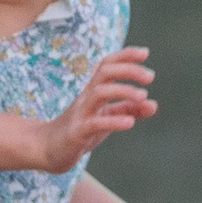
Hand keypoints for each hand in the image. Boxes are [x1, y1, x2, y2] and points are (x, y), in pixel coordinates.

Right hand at [32, 45, 156, 174]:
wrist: (48, 149)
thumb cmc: (80, 128)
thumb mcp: (107, 117)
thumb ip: (128, 109)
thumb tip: (153, 104)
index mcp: (93, 90)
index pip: (107, 64)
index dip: (125, 55)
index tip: (146, 52)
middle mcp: (86, 97)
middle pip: (104, 72)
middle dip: (128, 69)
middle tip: (150, 77)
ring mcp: (80, 113)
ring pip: (99, 92)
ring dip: (123, 91)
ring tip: (142, 96)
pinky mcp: (77, 132)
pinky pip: (95, 123)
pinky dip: (114, 121)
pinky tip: (130, 122)